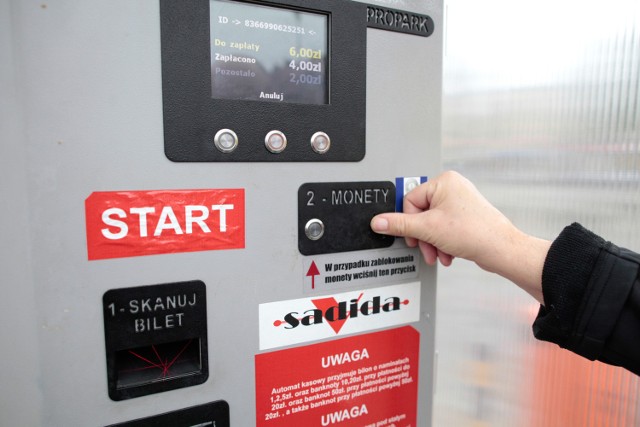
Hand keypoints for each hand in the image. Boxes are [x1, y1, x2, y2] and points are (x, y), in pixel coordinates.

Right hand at [371, 171, 549, 303]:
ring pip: (432, 224)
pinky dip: (442, 243)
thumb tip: (379, 221)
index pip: (410, 201)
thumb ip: (399, 225)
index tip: (413, 236)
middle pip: (420, 214)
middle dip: (423, 236)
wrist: (501, 250)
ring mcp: (459, 202)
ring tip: (439, 253)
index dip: (409, 223)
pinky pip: (443, 228)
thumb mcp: (428, 229)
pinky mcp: (464, 216)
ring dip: (432, 242)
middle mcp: (452, 188)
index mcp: (443, 182)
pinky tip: (447, 253)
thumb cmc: (475, 232)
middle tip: (427, 247)